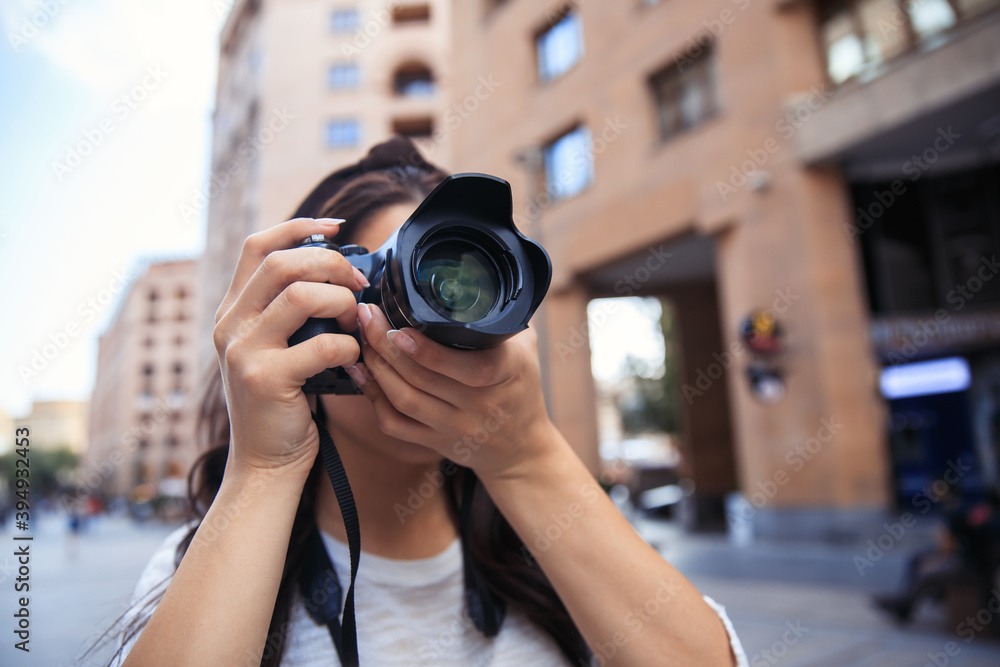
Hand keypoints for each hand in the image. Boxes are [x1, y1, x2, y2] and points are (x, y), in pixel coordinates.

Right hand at [212, 217, 367, 474]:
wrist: (265, 462)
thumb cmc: (285, 403)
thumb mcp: (278, 349)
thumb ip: (294, 312)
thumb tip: (344, 272)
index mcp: (233, 311)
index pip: (258, 246)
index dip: (299, 227)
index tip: (338, 228)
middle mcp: (230, 325)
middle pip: (282, 262)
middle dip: (331, 264)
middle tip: (360, 282)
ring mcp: (243, 352)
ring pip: (302, 296)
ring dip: (343, 302)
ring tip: (358, 321)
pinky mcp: (265, 379)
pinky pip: (323, 345)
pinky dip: (350, 348)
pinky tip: (355, 361)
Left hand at [345, 303, 557, 481]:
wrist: (522, 448)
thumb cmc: (521, 389)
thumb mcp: (526, 352)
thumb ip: (505, 320)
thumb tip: (485, 277)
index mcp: (506, 375)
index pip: (471, 367)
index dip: (429, 351)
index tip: (401, 328)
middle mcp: (480, 404)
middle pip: (423, 378)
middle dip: (386, 344)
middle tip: (367, 314)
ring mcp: (456, 427)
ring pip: (404, 399)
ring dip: (377, 366)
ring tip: (362, 337)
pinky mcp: (436, 443)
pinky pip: (397, 425)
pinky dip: (374, 398)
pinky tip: (361, 373)